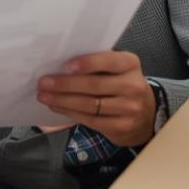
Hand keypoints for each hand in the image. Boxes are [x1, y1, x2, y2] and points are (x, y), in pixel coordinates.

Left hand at [36, 50, 155, 147]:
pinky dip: (69, 113)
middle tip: (43, 82)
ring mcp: (129, 108)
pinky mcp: (121, 127)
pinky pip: (90, 120)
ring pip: (89, 104)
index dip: (87, 63)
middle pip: (94, 85)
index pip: (109, 61)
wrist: (145, 115)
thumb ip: (97, 64)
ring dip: (62, 100)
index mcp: (130, 64)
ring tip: (44, 96)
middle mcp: (133, 86)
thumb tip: (59, 64)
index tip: (65, 66)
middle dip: (64, 84)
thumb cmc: (121, 85)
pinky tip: (56, 107)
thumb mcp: (117, 69)